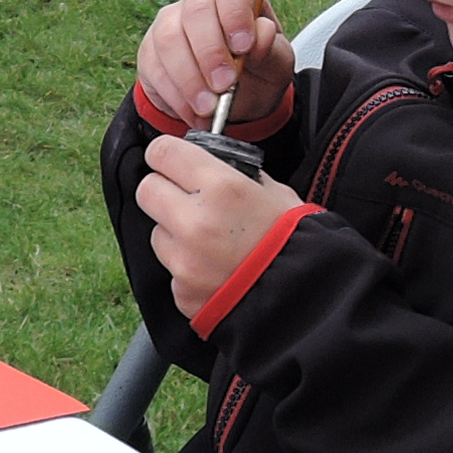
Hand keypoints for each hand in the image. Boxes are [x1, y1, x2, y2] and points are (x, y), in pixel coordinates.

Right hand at [133, 0, 295, 135]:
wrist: (232, 103)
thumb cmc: (258, 73)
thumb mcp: (276, 65)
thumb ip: (272, 49)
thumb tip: (261, 33)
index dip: (236, 11)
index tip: (243, 47)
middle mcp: (201, 1)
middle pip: (196, 9)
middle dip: (210, 52)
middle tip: (225, 85)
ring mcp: (170, 23)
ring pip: (169, 39)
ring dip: (190, 78)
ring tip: (209, 107)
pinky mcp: (150, 51)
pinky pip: (154, 68)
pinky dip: (175, 96)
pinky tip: (193, 111)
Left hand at [136, 134, 307, 324]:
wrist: (305, 299)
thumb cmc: (296, 243)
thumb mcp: (275, 193)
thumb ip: (236, 175)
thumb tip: (210, 165)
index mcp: (221, 187)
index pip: (163, 152)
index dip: (166, 154)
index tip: (171, 159)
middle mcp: (195, 221)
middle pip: (147, 190)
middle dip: (163, 190)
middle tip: (184, 198)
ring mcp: (184, 260)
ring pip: (156, 233)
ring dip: (174, 232)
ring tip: (209, 242)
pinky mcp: (181, 291)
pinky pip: (171, 269)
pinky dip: (186, 268)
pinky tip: (214, 269)